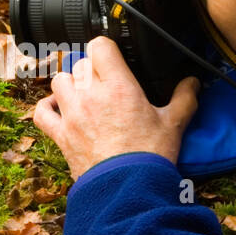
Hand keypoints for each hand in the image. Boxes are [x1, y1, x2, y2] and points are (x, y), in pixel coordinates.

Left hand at [33, 36, 200, 179]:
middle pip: (81, 64)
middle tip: (106, 84)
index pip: (100, 46)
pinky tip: (59, 110)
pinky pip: (42, 113)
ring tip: (83, 95)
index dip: (106, 48)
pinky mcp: (61, 135)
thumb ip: (184, 99)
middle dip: (93, 70)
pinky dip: (48, 108)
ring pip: (60, 81)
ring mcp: (72, 114)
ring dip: (70, 84)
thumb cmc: (149, 157)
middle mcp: (91, 95)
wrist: (127, 188)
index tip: (113, 57)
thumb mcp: (174, 124)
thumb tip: (193, 83)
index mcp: (119, 86)